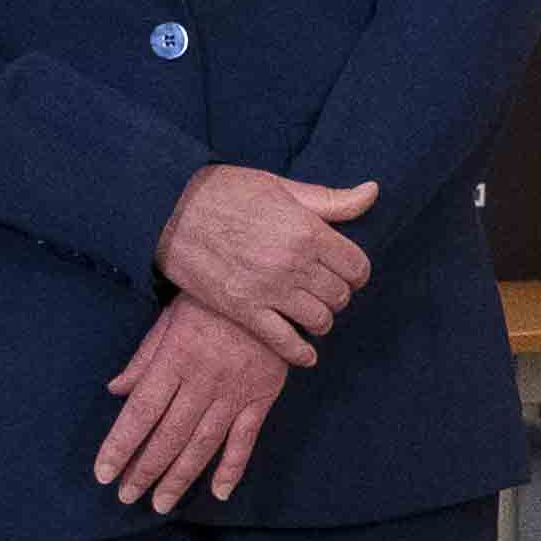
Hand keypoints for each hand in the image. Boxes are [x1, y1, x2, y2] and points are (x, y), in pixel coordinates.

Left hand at [94, 295, 289, 511]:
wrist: (267, 287)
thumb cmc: (210, 301)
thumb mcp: (168, 320)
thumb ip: (143, 359)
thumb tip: (116, 390)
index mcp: (174, 361)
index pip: (140, 412)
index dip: (120, 446)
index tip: (103, 473)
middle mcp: (202, 381)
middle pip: (169, 435)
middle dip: (145, 470)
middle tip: (126, 496)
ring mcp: (234, 392)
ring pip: (203, 443)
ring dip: (180, 476)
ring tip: (160, 503)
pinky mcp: (262, 397)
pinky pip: (246, 438)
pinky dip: (233, 467)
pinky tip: (218, 491)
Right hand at [157, 167, 374, 362]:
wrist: (166, 208)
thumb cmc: (225, 192)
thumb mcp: (281, 186)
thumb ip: (330, 199)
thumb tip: (374, 192)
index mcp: (308, 232)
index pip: (357, 267)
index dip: (356, 272)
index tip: (346, 273)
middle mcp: (294, 264)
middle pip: (340, 296)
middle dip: (338, 295)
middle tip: (325, 292)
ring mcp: (268, 290)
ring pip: (319, 321)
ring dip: (321, 320)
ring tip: (312, 313)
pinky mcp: (242, 309)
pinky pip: (284, 342)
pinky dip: (300, 353)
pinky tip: (306, 354)